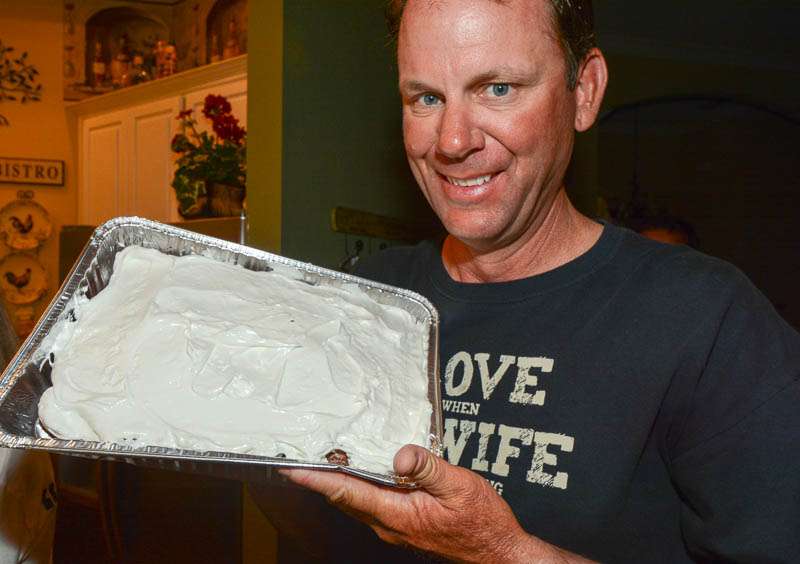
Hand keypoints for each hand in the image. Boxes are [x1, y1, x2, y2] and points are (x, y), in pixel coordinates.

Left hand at [281, 444, 587, 562]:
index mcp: (397, 514)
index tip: (291, 467)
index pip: (346, 492)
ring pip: (355, 502)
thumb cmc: (482, 522)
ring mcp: (395, 527)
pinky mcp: (404, 526)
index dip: (316, 479)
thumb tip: (399, 456)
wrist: (497, 553)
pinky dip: (357, 487)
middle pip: (344, 498)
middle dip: (319, 478)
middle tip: (298, 455)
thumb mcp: (459, 487)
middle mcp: (388, 524)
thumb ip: (428, 469)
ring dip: (336, 483)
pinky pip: (371, 504)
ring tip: (321, 459)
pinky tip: (360, 472)